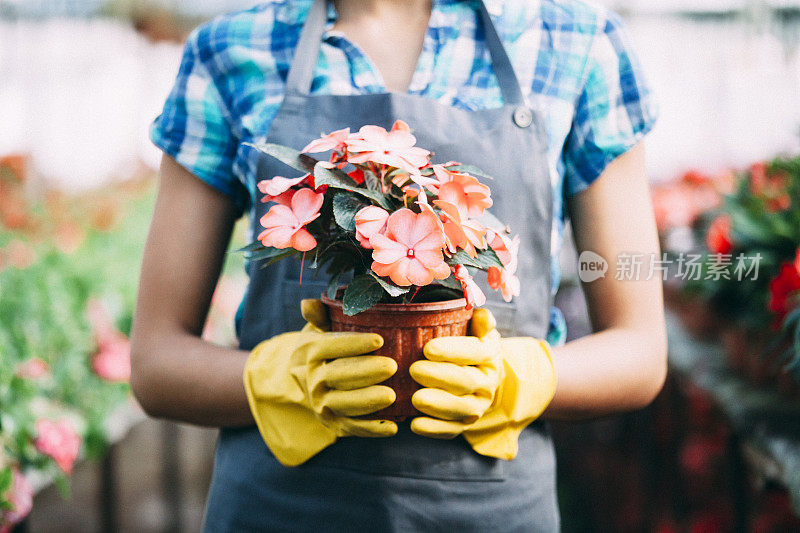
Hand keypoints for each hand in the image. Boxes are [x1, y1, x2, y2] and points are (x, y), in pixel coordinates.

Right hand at [243, 299, 397, 466]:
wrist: (306, 381)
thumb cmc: (324, 348)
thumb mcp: (318, 329)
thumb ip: (320, 315)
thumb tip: (309, 303)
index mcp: (310, 352)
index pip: (330, 346)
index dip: (354, 343)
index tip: (378, 339)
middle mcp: (313, 379)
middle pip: (339, 375)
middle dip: (366, 372)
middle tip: (391, 366)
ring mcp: (322, 404)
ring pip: (345, 403)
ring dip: (368, 401)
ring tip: (392, 396)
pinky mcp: (334, 424)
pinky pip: (352, 428)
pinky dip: (371, 430)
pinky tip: (393, 426)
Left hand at [409, 309, 556, 459]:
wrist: (483, 378)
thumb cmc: (469, 347)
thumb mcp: (477, 330)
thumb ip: (479, 321)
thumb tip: (482, 315)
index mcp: (490, 354)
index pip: (473, 351)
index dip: (452, 350)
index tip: (428, 348)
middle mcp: (487, 382)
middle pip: (465, 381)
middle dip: (439, 376)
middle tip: (414, 370)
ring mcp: (478, 406)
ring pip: (461, 408)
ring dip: (438, 405)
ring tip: (415, 399)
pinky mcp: (465, 424)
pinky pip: (452, 430)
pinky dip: (434, 429)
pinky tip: (415, 425)